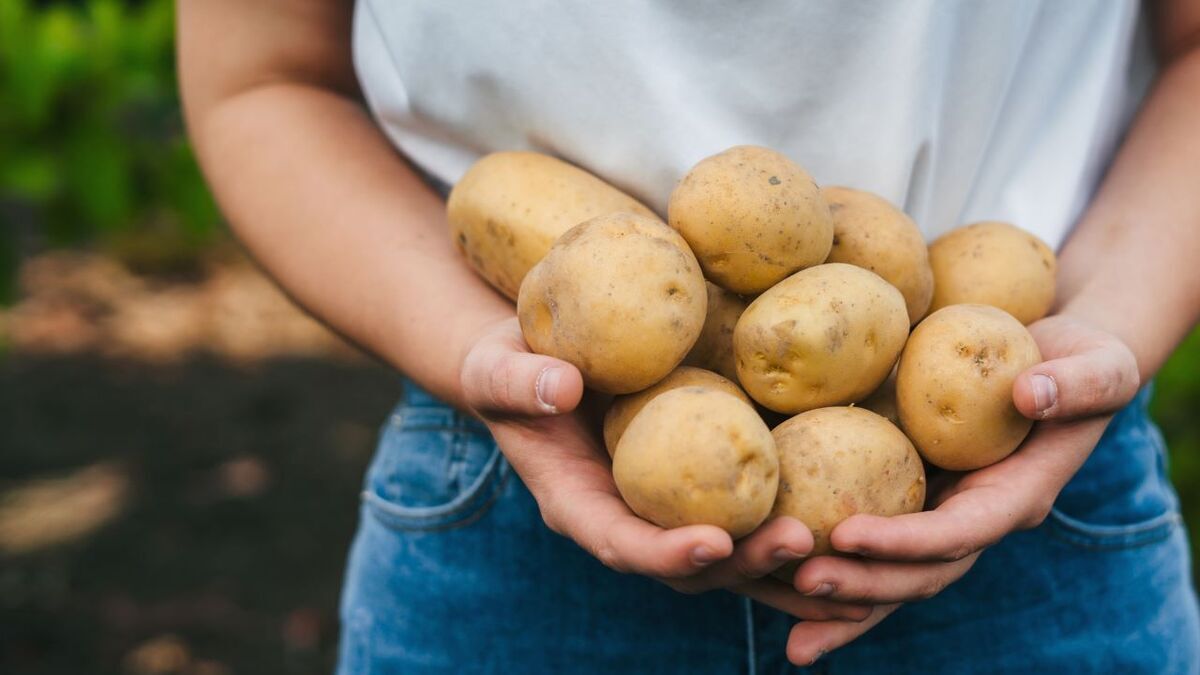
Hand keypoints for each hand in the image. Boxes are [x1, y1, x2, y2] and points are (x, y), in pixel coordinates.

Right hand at [459, 317, 870, 621]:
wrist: (536, 361)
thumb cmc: (510, 364)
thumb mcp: (499, 367)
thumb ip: (520, 382)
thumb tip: (560, 385)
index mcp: (577, 504)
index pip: (620, 543)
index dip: (665, 552)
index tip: (714, 542)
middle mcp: (628, 520)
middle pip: (691, 563)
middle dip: (746, 562)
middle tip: (805, 541)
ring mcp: (667, 510)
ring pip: (732, 554)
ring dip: (787, 564)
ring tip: (855, 557)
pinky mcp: (699, 486)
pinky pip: (750, 515)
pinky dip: (798, 532)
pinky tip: (857, 525)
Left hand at [782, 314, 1139, 665]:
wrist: (1061, 363)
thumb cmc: (1084, 360)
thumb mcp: (1101, 365)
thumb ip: (1079, 383)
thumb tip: (1031, 396)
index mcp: (1015, 498)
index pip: (958, 533)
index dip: (905, 541)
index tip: (846, 533)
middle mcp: (974, 519)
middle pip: (917, 570)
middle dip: (862, 583)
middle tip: (799, 582)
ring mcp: (941, 513)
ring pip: (889, 572)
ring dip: (840, 595)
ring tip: (778, 611)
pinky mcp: (912, 497)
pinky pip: (870, 537)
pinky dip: (832, 562)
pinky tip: (774, 575)